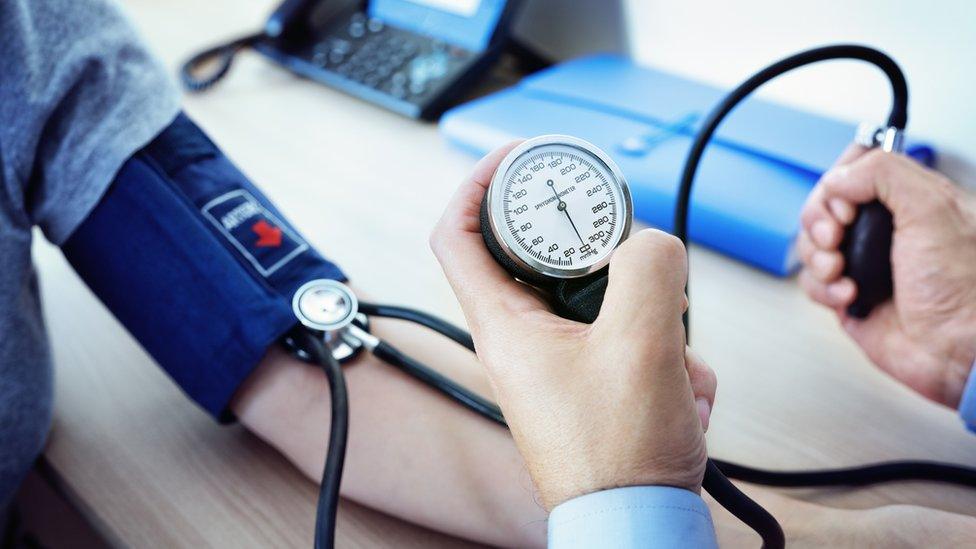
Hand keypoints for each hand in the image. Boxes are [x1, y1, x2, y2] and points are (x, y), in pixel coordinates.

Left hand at [430, 142, 715, 510]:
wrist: (637, 526)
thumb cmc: (619, 455)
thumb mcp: (643, 343)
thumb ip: (649, 270)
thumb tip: (653, 244)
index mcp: (504, 325)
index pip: (457, 232)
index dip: (478, 181)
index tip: (519, 156)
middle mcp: (521, 341)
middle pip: (548, 259)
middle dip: (613, 261)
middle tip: (641, 262)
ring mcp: (558, 364)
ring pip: (606, 302)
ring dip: (658, 323)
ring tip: (678, 368)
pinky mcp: (593, 384)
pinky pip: (631, 343)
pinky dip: (668, 359)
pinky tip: (686, 397)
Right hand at [799, 145, 975, 406]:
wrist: (960, 350)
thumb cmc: (964, 288)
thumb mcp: (932, 208)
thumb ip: (883, 173)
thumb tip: (838, 178)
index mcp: (909, 200)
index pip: (856, 168)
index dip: (840, 180)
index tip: (849, 201)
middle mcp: (885, 229)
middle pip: (823, 206)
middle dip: (820, 221)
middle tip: (837, 235)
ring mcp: (864, 263)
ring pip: (812, 244)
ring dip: (819, 256)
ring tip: (843, 270)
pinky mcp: (849, 297)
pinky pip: (813, 283)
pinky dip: (824, 288)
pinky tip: (851, 295)